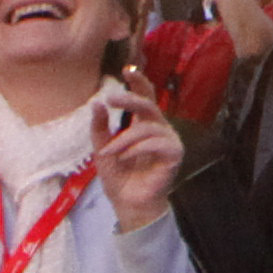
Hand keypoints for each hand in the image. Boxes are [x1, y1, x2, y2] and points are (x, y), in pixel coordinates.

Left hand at [95, 94, 185, 226]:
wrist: (128, 203)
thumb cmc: (119, 177)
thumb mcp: (102, 149)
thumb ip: (100, 128)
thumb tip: (97, 103)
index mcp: (144, 124)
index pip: (145, 97)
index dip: (139, 82)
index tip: (126, 69)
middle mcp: (159, 129)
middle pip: (150, 104)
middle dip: (131, 99)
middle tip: (112, 98)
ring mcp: (169, 141)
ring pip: (148, 127)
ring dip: (124, 138)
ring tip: (109, 152)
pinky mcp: (175, 154)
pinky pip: (157, 142)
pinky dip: (137, 149)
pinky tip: (126, 158)